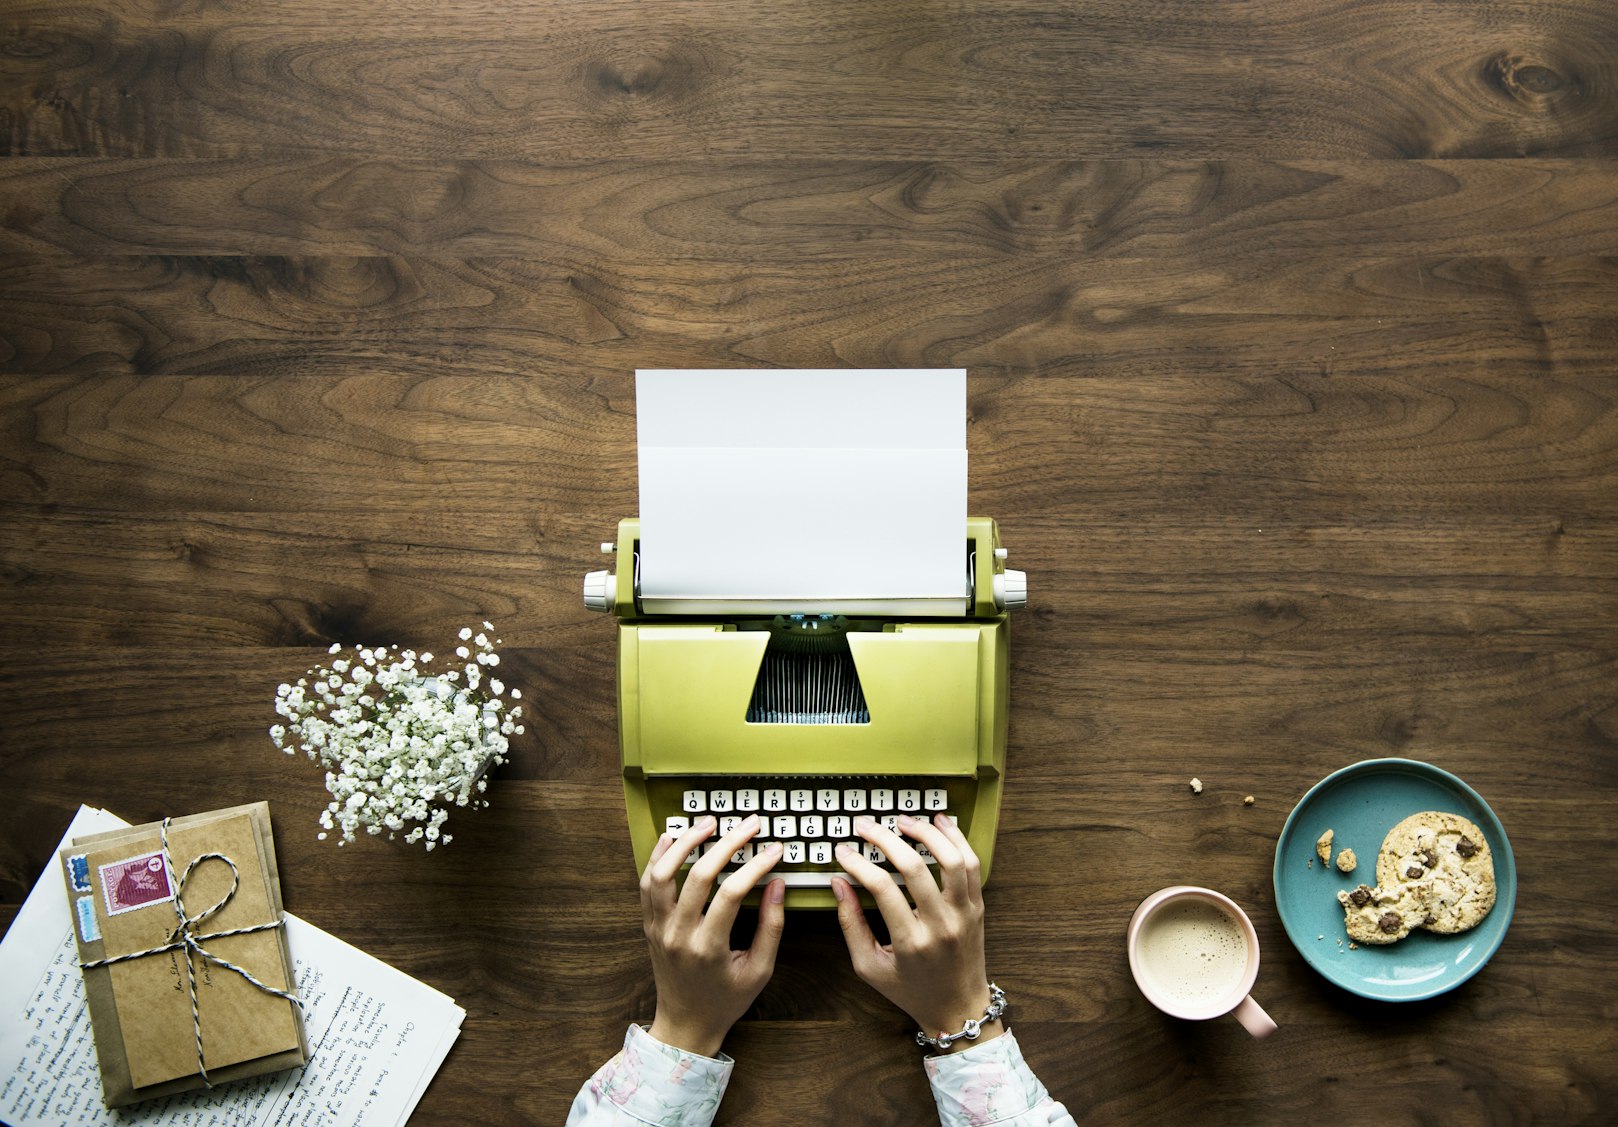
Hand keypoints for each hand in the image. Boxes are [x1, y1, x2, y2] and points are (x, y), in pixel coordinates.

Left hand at [639, 813, 786, 1056]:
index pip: (731, 893)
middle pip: (699, 875)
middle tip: (749, 824)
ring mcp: (658, 929)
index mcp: (709, 949)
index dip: (755, 866)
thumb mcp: (759, 970)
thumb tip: (778, 884)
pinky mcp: (649, 925)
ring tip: (709, 822)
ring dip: (686, 842)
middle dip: (727, 843)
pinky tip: (673, 837)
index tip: (774, 849)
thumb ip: (771, 927)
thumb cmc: (726, 999)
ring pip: (664, 873)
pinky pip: (647, 884)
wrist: (686, 1023)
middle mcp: (678, 935)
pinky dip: (658, 857)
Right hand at [831, 813, 999, 1052]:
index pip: (881, 888)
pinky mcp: (977, 908)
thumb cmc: (911, 990)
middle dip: (885, 839)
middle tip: (866, 826)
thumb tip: (839, 884)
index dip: (858, 863)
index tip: (843, 851)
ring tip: (903, 820)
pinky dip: (957, 840)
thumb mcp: (869, 967)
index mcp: (911, 943)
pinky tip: (940, 824)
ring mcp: (963, 915)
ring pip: (951, 860)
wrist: (958, 1008)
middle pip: (913, 868)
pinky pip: (972, 866)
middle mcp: (940, 925)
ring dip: (926, 833)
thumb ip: (851, 924)